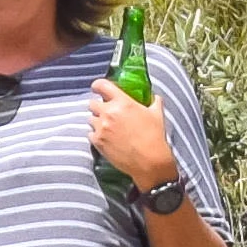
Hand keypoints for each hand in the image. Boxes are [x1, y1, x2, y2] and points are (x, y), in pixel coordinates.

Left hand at [86, 79, 179, 194]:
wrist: (149, 160)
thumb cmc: (154, 136)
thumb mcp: (157, 114)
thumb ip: (154, 101)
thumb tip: (154, 97)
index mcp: (122, 102)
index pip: (101, 85)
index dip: (97, 86)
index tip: (97, 88)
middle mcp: (108, 113)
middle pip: (92, 103)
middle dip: (98, 106)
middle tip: (106, 112)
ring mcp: (101, 127)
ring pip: (90, 119)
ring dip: (97, 120)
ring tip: (107, 127)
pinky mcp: (97, 142)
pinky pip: (90, 133)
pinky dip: (96, 134)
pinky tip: (106, 137)